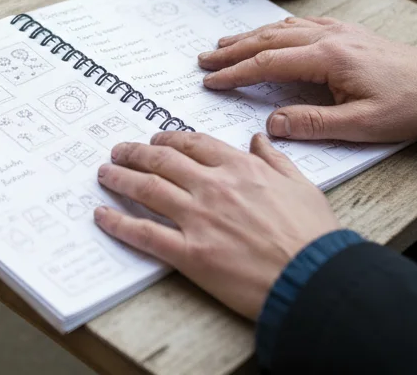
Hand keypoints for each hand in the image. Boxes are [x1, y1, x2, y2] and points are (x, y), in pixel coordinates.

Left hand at [94, 133, 339, 319]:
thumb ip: (276, 160)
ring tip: (104, 173)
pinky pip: (145, 234)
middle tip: (119, 151)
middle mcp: (213, 187)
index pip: (194, 144)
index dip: (169, 138)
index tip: (156, 138)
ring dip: (120, 178)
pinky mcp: (189, 253)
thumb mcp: (302, 186)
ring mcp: (198, 219)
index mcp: (240, 169)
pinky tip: (102, 216)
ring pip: (147, 189)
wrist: (313, 278)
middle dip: (136, 152)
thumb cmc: (314, 237)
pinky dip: (118, 223)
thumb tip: (258, 140)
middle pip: (162, 160)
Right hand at [196, 17, 416, 142]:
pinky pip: (300, 25)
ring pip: (281, 29)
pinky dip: (274, 29)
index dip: (236, 73)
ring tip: (223, 46)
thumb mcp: (362, 126)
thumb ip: (314, 124)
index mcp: (328, 58)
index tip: (211, 81)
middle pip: (268, 40)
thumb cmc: (409, 106)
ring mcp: (337, 31)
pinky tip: (266, 33)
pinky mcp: (346, 33)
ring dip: (249, 37)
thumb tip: (271, 124)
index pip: (269, 63)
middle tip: (203, 60)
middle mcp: (328, 37)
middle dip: (232, 51)